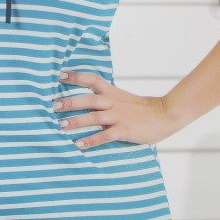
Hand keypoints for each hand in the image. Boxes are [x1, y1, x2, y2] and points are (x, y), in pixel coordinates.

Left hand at [54, 70, 177, 147]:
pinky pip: (104, 136)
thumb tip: (89, 101)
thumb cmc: (143, 108)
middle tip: (54, 105)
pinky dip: (91, 140)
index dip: (76, 77)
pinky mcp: (124, 130)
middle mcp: (112, 102)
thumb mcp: (123, 98)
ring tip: (60, 125)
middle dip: (70, 102)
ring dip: (76, 121)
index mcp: (112, 92)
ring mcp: (118, 116)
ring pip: (93, 117)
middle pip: (88, 99)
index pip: (92, 79)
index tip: (60, 75)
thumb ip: (107, 99)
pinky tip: (78, 145)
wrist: (166, 114)